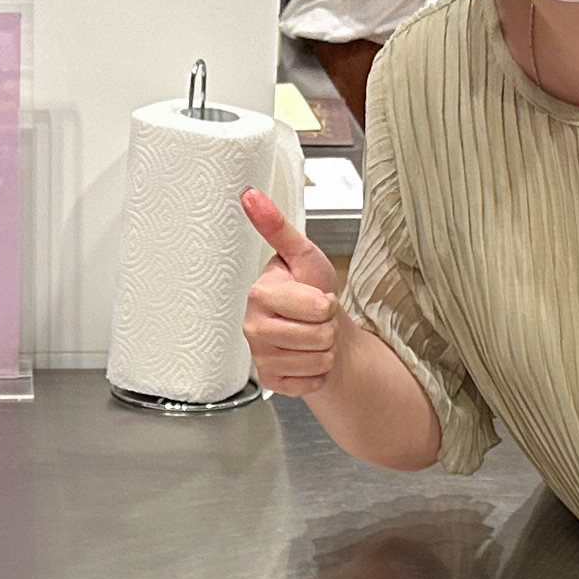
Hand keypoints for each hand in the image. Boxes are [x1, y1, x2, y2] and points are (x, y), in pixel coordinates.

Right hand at [240, 188, 340, 395]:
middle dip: (327, 327)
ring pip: (316, 360)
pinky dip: (318, 373)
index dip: (325, 303)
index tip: (316, 297)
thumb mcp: (303, 255)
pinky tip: (307, 359)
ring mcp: (260, 357)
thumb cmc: (312, 292)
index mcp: (258, 294)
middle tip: (315, 319)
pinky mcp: (270, 381)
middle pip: (317, 336)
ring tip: (312, 336)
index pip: (315, 307)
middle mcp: (252, 327)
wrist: (319, 332)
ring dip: (325, 350)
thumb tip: (251, 196)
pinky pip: (310, 382)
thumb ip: (277, 227)